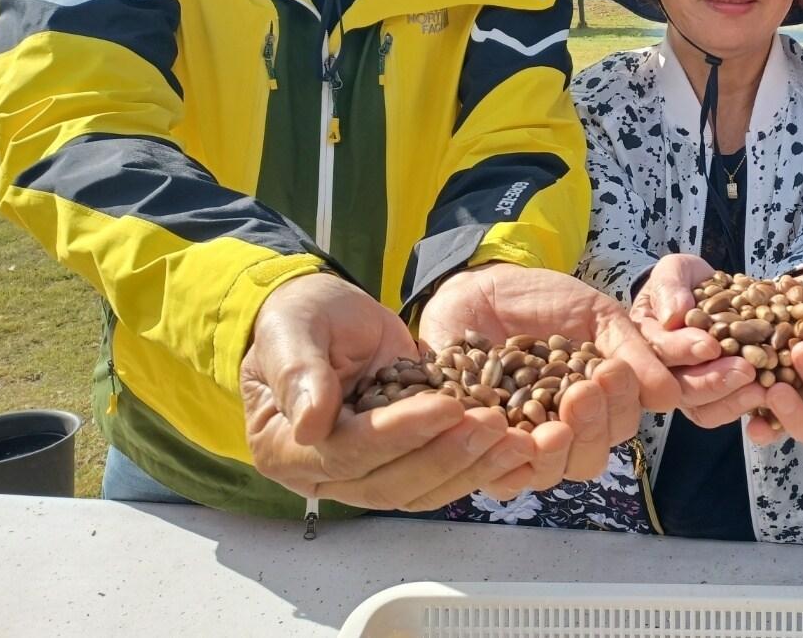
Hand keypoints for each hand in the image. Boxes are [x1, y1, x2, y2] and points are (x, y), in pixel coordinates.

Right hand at [241, 273, 533, 510]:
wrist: (322, 315)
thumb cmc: (299, 316)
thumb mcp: (293, 329)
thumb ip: (298, 372)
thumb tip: (310, 425)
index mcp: (284, 446)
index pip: (349, 451)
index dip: (400, 433)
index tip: (447, 405)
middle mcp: (324, 472)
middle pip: (391, 482)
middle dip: (448, 454)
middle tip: (495, 424)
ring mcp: (366, 471)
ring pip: (422, 488)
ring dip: (473, 467)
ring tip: (518, 440)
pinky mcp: (401, 459)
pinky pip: (441, 475)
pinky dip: (480, 465)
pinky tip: (518, 446)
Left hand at [421, 263, 680, 495]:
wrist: (481, 285)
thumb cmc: (544, 300)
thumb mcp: (597, 315)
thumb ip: (633, 351)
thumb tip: (671, 396)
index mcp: (597, 406)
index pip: (618, 427)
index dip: (619, 406)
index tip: (610, 371)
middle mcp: (561, 433)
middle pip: (586, 460)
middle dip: (590, 429)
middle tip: (581, 392)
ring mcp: (518, 443)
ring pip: (545, 474)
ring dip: (554, 454)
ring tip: (553, 427)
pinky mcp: (475, 445)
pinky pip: (493, 476)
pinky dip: (503, 461)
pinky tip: (504, 431)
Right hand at [630, 254, 759, 426]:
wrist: (707, 293)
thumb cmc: (685, 281)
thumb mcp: (675, 270)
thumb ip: (670, 285)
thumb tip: (674, 315)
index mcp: (644, 339)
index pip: (658, 350)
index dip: (683, 350)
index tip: (711, 345)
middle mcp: (659, 371)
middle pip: (679, 388)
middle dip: (712, 380)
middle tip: (746, 370)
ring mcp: (683, 389)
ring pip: (699, 409)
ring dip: (730, 399)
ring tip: (761, 388)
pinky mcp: (708, 400)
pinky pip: (719, 414)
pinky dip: (743, 407)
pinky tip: (766, 394)